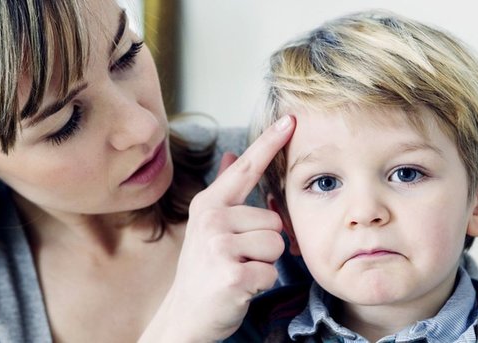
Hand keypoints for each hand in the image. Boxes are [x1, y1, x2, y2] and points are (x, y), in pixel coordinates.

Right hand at [139, 115, 295, 341]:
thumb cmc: (203, 269)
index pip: (246, 168)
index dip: (270, 142)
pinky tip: (239, 287)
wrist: (185, 314)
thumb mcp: (208, 225)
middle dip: (265, 244)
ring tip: (238, 270)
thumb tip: (232, 153)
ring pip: (277, 244)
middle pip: (273, 220)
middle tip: (238, 258)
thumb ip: (225, 191)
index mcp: (209, 205)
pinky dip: (261, 284)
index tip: (292, 119)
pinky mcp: (232, 274)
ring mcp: (219, 246)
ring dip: (264, 263)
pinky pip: (271, 271)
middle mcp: (212, 220)